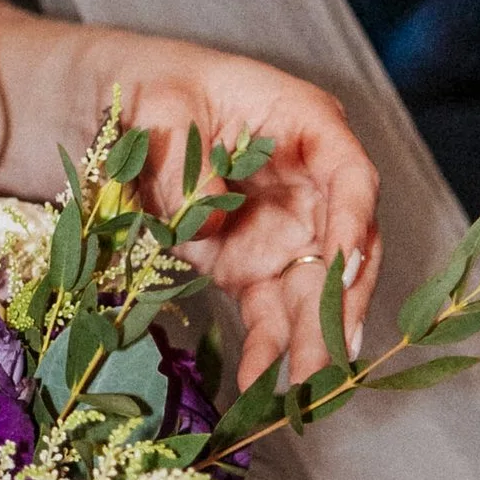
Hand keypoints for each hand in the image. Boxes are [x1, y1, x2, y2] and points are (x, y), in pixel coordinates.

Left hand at [110, 39, 381, 391]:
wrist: (123, 115)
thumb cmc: (153, 88)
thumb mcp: (160, 105)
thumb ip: (187, 158)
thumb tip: (211, 222)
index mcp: (304, 124)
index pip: (349, 173)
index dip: (356, 218)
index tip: (346, 262)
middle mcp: (309, 184)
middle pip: (345, 247)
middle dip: (341, 304)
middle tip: (332, 356)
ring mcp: (284, 230)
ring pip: (314, 292)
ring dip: (312, 341)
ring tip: (305, 392)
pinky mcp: (252, 267)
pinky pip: (270, 314)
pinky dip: (267, 351)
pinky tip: (260, 386)